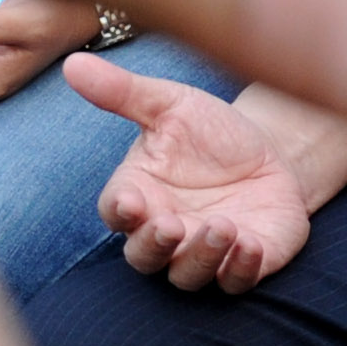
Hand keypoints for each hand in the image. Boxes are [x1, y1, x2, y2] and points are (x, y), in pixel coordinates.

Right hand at [71, 58, 312, 290]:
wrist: (272, 152)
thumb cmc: (209, 131)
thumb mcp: (170, 104)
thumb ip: (122, 91)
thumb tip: (74, 64)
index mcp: (139, 193)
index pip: (116, 212)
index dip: (121, 211)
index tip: (132, 201)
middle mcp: (166, 229)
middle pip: (143, 257)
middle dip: (155, 245)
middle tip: (171, 224)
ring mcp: (203, 252)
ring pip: (186, 275)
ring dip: (201, 256)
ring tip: (222, 224)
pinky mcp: (243, 264)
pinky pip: (234, 282)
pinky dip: (240, 269)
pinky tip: (249, 244)